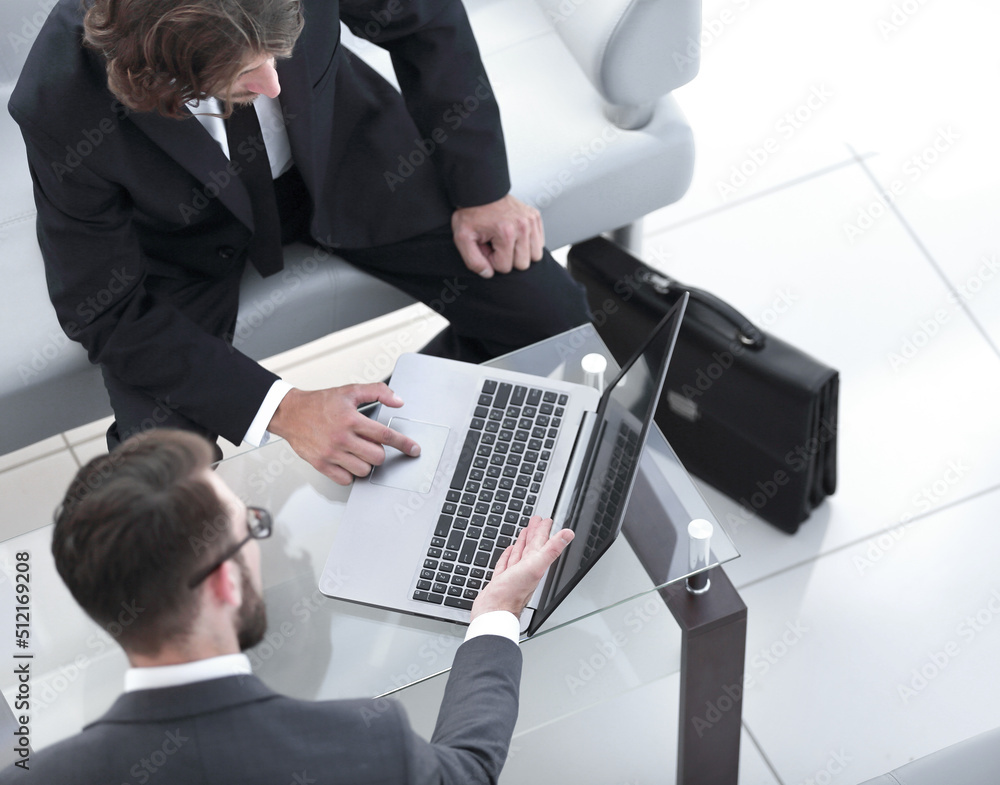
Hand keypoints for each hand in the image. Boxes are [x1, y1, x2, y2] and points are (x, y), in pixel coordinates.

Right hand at [267, 383, 420, 484]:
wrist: (290, 413)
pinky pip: (346, 479)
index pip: (385, 435)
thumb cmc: (319, 403)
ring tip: (357, 451)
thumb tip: (398, 401)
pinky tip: (347, 460)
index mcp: (351, 419)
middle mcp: (341, 438)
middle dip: (379, 452)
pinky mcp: (321, 464)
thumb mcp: (350, 391)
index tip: (413, 449)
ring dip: (366, 463)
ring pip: (363, 470)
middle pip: (376, 457)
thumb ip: (377, 392)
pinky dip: (350, 472)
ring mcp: (331, 453)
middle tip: (371, 445)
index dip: (403, 443)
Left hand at [451, 194, 544, 277]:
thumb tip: (488, 274)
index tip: (485, 246)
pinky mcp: (535, 217)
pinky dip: (527, 243)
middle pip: (523, 264)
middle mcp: (523, 226)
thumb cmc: (471, 212)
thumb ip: (473, 261)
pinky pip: (539, 243)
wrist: (480, 190)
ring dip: (520, 253)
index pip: (505, 267)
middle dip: (507, 258)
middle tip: (495, 244)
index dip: (492, 260)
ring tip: (505, 241)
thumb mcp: (463, 237)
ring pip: (534, 256)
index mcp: (506, 232)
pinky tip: (514, 236)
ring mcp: (531, 221)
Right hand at [471, 516, 573, 619]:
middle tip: (536, 520)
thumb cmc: (513, 593)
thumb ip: (552, 549)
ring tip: (524, 531)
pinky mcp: (501, 581)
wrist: (494, 612)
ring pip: (520, 554)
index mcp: (535, 564)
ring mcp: (514, 575)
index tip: (546, 520)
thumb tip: (569, 534)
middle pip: (532, 546)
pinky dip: (508, 556)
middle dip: (534, 533)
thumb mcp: (535, 566)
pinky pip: (506, 565)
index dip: (544, 530)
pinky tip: (509, 550)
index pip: (542, 543)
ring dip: (522, 543)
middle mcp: (526, 569)